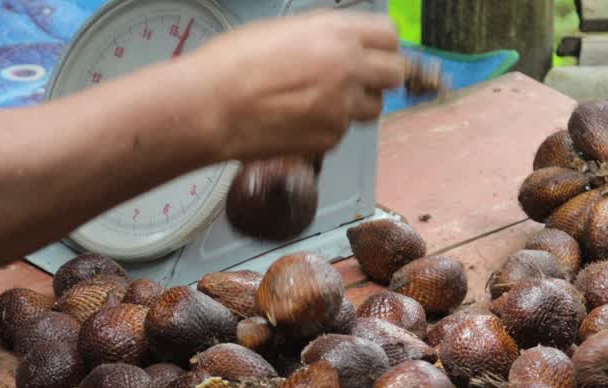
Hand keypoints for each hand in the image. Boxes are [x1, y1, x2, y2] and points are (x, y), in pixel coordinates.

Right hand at [189, 10, 404, 159]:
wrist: (213, 106)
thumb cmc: (234, 64)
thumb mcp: (285, 30)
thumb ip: (324, 38)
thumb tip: (342, 45)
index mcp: (337, 32)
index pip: (389, 36)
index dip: (382, 47)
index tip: (376, 54)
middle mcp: (348, 67)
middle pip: (394, 73)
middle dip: (380, 78)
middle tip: (359, 81)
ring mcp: (342, 106)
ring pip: (373, 108)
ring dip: (355, 105)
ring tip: (319, 102)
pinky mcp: (330, 138)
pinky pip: (342, 132)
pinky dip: (327, 128)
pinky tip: (297, 121)